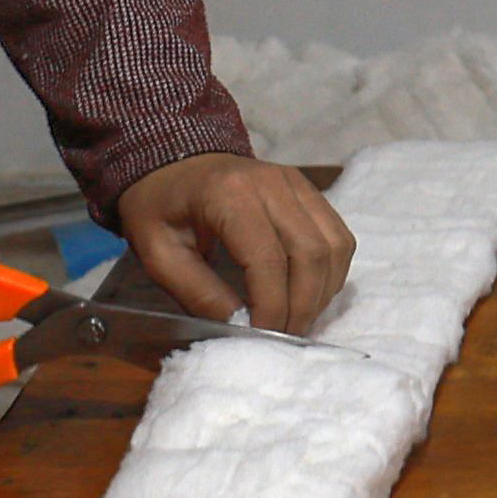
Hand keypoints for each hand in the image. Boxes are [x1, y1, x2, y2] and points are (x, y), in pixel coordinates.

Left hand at [121, 152, 358, 332]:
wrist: (174, 161)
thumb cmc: (160, 207)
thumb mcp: (158, 253)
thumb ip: (197, 291)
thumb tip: (240, 327)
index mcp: (229, 194)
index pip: (268, 260)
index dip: (272, 307)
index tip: (260, 336)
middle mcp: (273, 183)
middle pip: (310, 254)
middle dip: (302, 306)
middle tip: (283, 335)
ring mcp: (297, 184)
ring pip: (334, 247)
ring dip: (321, 292)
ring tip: (296, 318)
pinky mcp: (309, 191)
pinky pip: (338, 237)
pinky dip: (330, 273)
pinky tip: (307, 292)